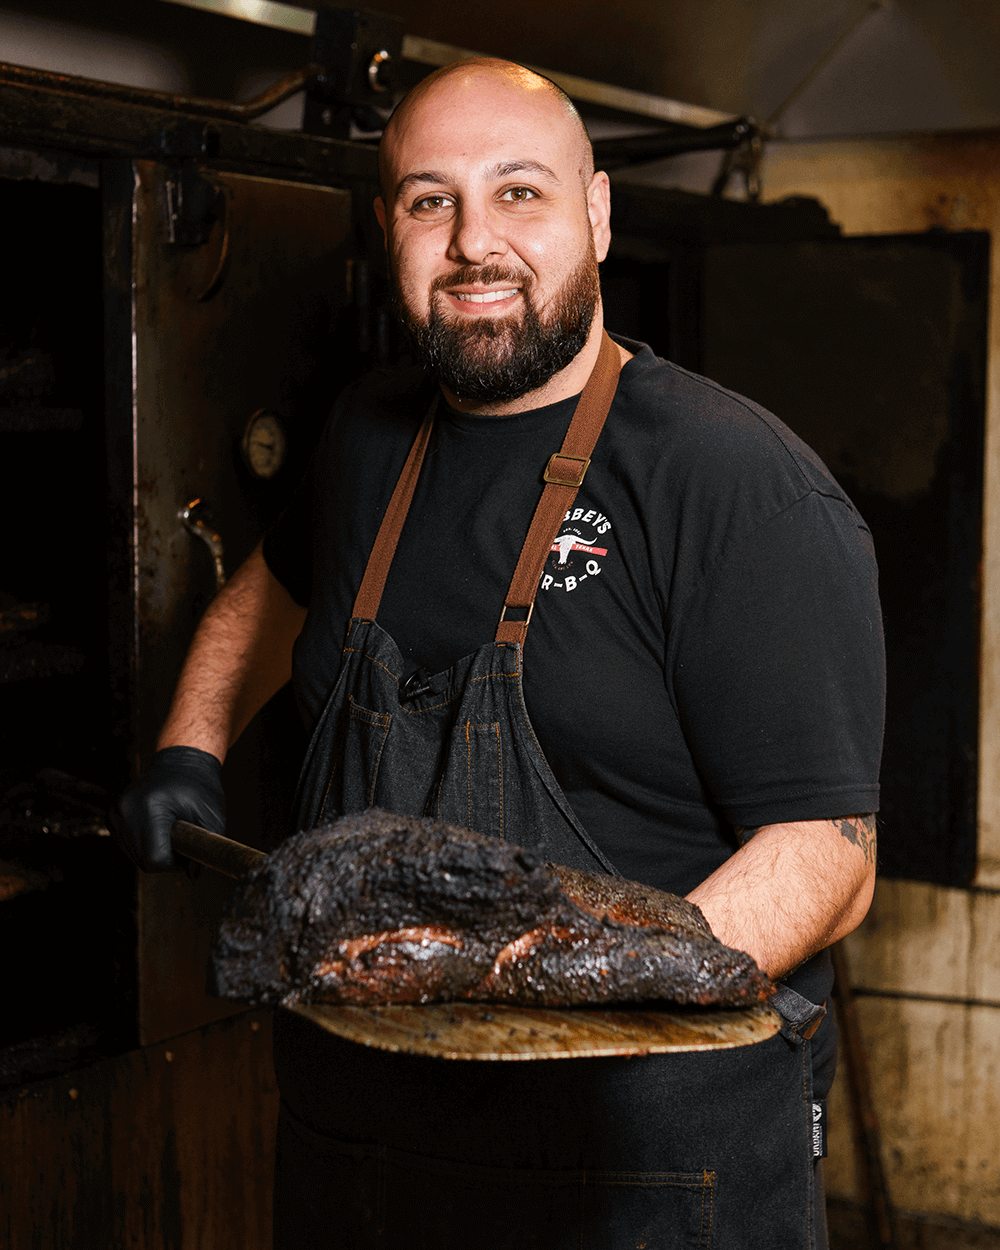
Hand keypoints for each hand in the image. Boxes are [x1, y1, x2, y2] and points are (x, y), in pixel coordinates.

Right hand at [109, 746, 225, 871]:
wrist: (181, 764)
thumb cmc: (199, 789)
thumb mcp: (211, 816)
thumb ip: (205, 848)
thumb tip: (193, 874)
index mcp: (151, 806)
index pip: (156, 858)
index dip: (175, 863)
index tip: (186, 851)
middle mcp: (127, 808)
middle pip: (143, 860)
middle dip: (165, 858)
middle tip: (181, 840)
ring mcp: (116, 811)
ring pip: (134, 856)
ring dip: (153, 851)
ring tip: (169, 831)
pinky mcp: (111, 815)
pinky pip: (127, 845)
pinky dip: (143, 844)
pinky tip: (156, 828)